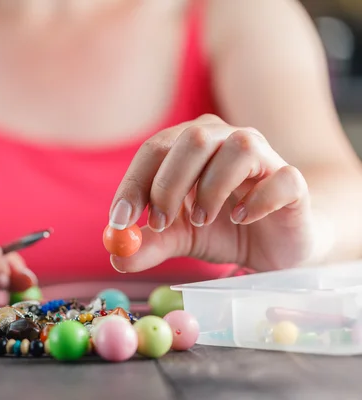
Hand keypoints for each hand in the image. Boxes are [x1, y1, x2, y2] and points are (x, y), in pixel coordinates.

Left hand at [108, 114, 313, 272]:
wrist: (273, 243)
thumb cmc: (221, 228)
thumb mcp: (179, 237)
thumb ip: (149, 243)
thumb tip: (116, 255)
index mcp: (189, 146)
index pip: (155, 149)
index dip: (134, 182)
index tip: (120, 219)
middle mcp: (224, 139)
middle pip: (192, 140)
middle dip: (168, 184)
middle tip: (161, 223)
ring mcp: (263, 156)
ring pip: (237, 149)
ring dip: (211, 189)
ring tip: (201, 221)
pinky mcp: (292, 181)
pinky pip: (280, 179)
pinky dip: (257, 201)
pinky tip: (242, 219)